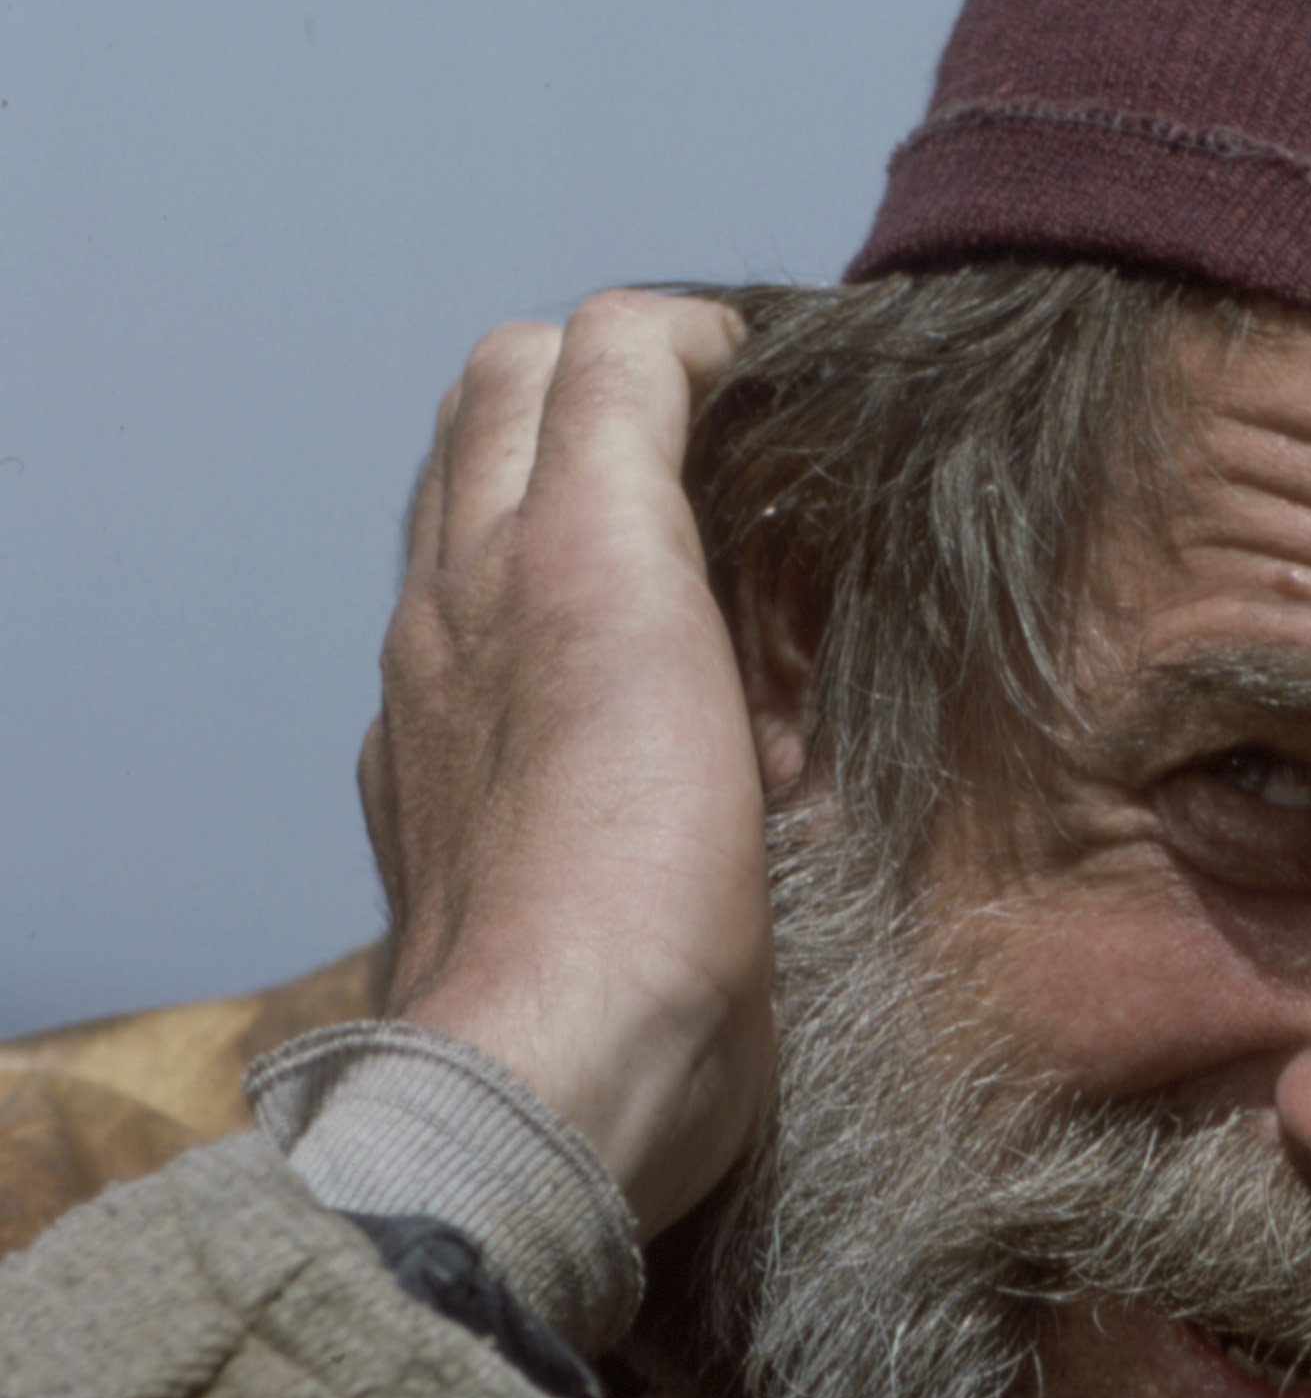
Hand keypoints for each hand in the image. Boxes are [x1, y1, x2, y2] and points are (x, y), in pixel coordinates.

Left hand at [359, 290, 778, 1234]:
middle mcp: (449, 635)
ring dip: (627, 553)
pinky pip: (563, 722)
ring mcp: (461, 746)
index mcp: (483, 555)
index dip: (661, 339)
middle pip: (511, 453)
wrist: (573, 1073)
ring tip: (732, 585)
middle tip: (755, 458)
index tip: (774, 376)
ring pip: (538, 586)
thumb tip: (667, 325)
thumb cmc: (619, 837)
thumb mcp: (615, 564)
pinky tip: (697, 735)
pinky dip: (629, 686)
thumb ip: (623, 414)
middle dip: (629, 423)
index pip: (540, 366)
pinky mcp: (501, 849)